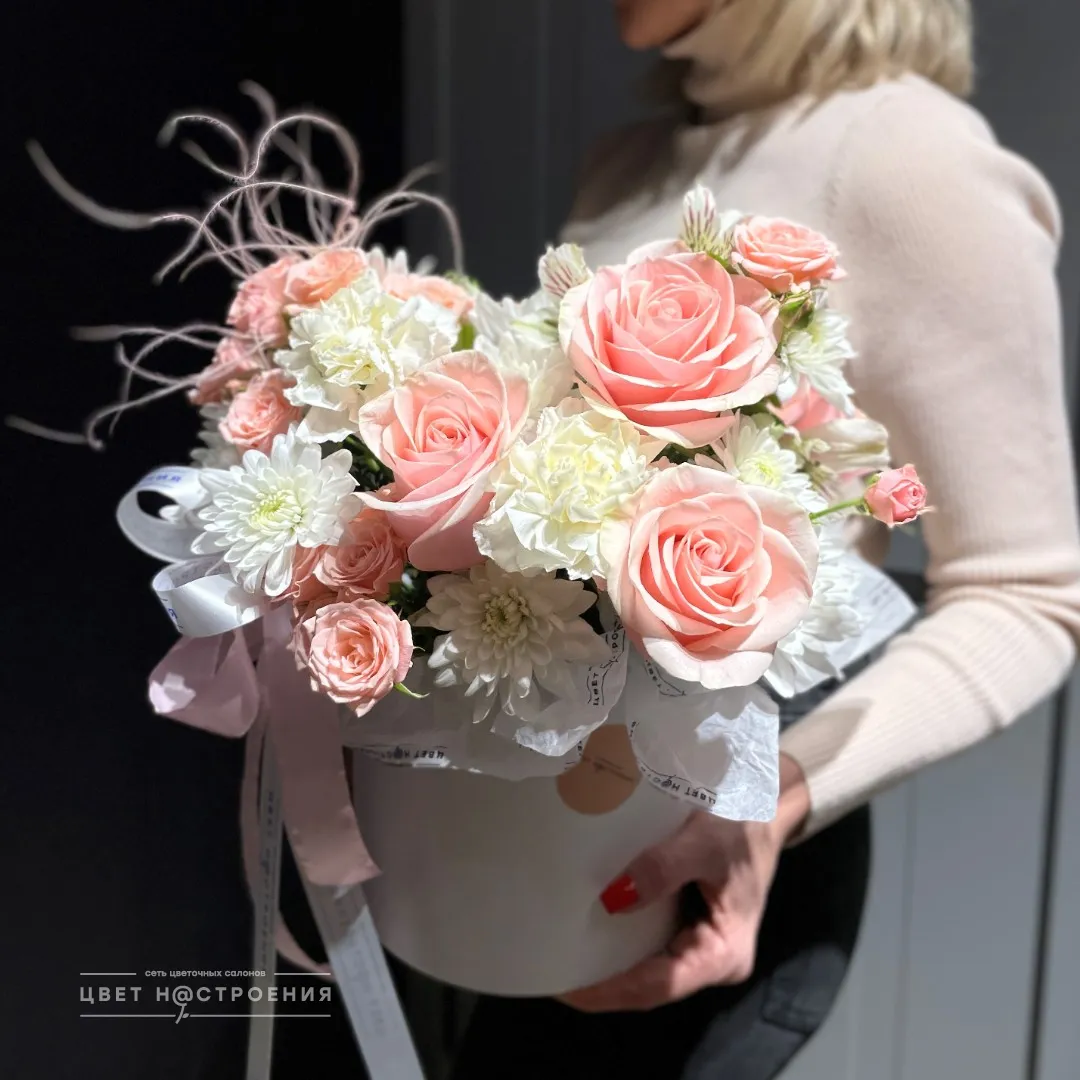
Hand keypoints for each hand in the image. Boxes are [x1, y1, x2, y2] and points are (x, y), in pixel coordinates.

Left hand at [559, 753, 809, 1011]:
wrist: (768, 803)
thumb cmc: (745, 823)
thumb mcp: (707, 841)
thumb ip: (664, 868)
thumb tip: (613, 899)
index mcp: (724, 954)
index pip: (659, 985)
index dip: (611, 989)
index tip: (568, 987)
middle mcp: (711, 959)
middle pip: (649, 985)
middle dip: (601, 984)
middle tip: (550, 971)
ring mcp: (699, 944)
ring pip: (646, 968)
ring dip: (605, 965)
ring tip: (558, 954)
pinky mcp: (688, 925)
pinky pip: (648, 943)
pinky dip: (617, 940)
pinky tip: (584, 928)